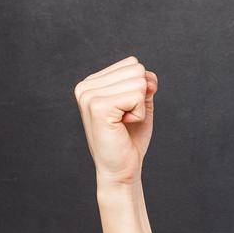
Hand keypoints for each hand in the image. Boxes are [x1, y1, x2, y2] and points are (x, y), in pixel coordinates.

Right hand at [74, 55, 158, 186]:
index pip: (132, 64)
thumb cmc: (130, 138)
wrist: (121, 169)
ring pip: (138, 81)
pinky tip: (123, 126)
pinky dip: (139, 113)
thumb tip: (147, 76)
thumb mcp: (141, 104)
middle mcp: (86, 86)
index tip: (127, 110)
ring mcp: (89, 95)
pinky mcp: (98, 106)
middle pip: (137, 69)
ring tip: (124, 122)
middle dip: (141, 96)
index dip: (141, 88)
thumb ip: (144, 83)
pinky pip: (137, 96)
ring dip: (140, 106)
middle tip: (126, 118)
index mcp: (92, 82)